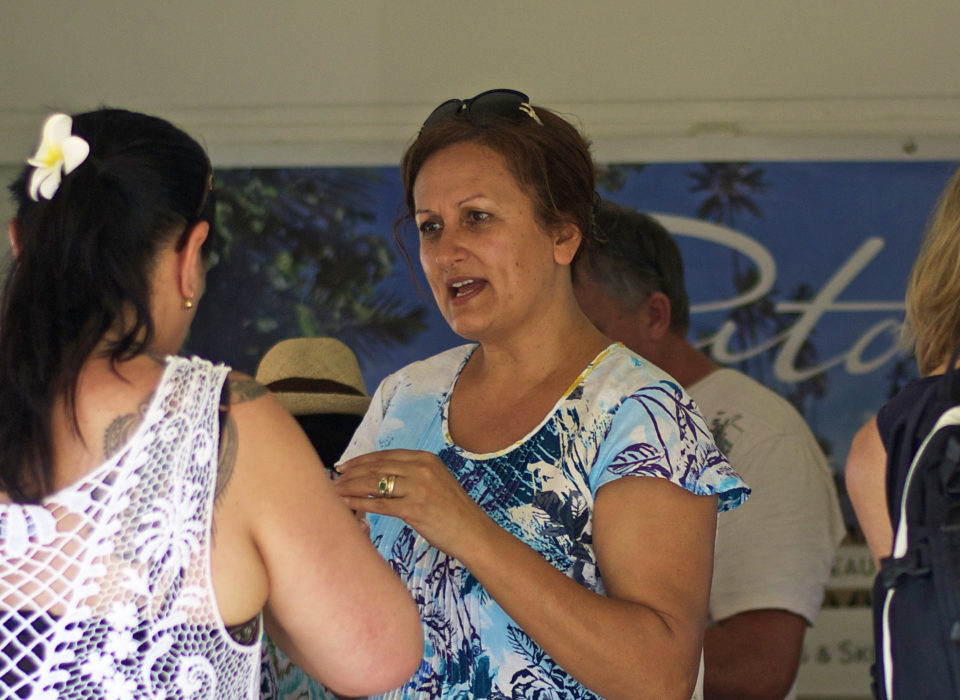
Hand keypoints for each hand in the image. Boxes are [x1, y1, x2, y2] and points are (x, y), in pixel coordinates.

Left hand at [334, 449, 491, 557]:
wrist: (473, 533)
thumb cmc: (454, 512)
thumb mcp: (436, 482)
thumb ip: (413, 475)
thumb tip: (383, 477)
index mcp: (426, 459)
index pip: (385, 455)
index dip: (361, 460)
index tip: (344, 466)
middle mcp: (422, 468)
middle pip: (377, 467)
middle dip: (351, 473)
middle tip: (333, 479)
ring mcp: (418, 487)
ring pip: (374, 483)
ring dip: (350, 487)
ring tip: (334, 492)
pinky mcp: (415, 508)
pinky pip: (379, 504)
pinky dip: (359, 504)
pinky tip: (346, 505)